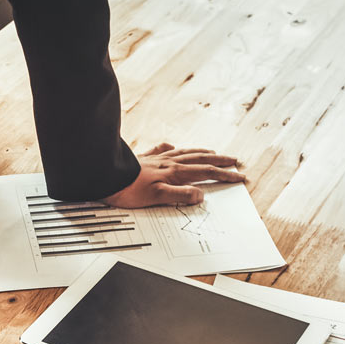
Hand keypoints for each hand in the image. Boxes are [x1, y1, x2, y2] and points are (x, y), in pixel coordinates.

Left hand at [102, 142, 243, 207]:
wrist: (104, 175)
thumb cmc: (127, 189)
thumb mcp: (156, 197)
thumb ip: (180, 195)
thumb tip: (200, 195)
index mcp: (174, 172)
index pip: (206, 173)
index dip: (225, 176)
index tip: (240, 177)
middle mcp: (168, 162)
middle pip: (200, 159)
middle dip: (220, 161)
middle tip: (235, 162)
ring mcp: (157, 158)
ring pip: (185, 152)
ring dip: (202, 152)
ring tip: (213, 153)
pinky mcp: (144, 158)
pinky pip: (162, 149)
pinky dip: (172, 148)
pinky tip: (173, 146)